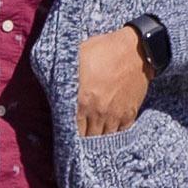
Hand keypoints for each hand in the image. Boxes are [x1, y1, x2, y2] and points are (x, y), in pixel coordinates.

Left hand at [74, 21, 150, 139]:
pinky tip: (110, 129)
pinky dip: (115, 132)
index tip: (69, 133)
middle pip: (90, 137)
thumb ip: (65, 73)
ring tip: (95, 136)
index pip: (74, 128)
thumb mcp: (78, 57)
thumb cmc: (105, 50)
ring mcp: (116, 114)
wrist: (135, 49)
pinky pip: (122, 131)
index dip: (71, 132)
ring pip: (106, 137)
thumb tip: (52, 79)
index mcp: (83, 100)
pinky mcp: (130, 112)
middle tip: (81, 136)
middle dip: (85, 138)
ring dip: (99, 136)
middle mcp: (99, 112)